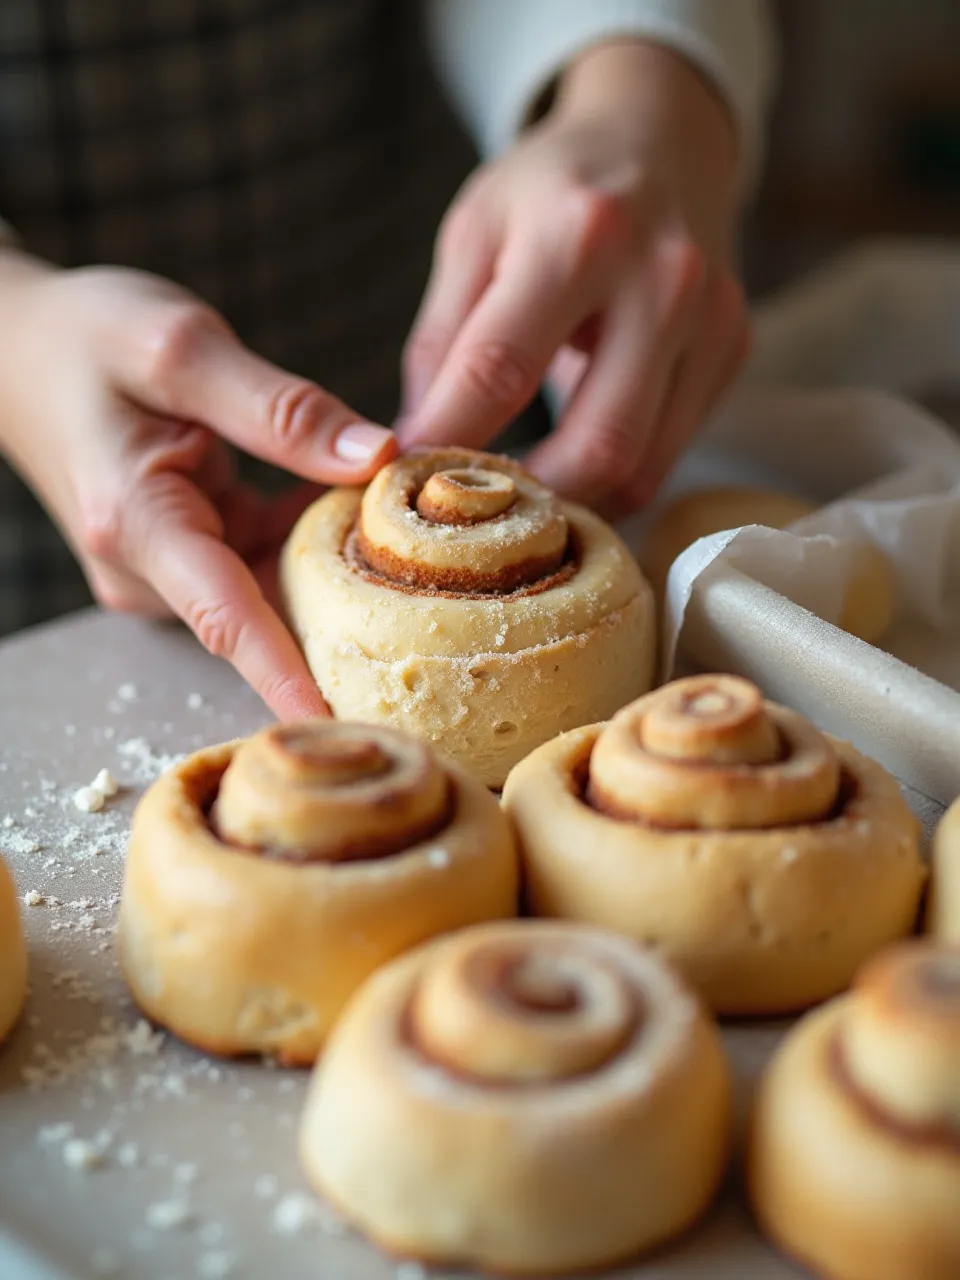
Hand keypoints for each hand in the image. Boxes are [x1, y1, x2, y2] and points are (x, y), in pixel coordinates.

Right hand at [0, 254, 396, 718]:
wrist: (17, 348)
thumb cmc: (86, 337)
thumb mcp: (182, 348)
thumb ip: (281, 410)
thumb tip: (379, 457)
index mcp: (138, 522)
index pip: (228, 620)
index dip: (291, 678)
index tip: (346, 728)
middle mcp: (149, 569)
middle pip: (261, 621)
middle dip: (345, 629)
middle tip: (439, 626)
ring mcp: (166, 570)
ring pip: (270, 595)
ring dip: (336, 579)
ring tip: (416, 556)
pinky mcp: (185, 556)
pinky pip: (263, 567)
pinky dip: (309, 547)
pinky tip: (359, 516)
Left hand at [401, 40, 749, 517]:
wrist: (659, 139)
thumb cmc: (549, 191)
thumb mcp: (473, 236)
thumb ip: (440, 344)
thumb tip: (415, 451)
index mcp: (578, 235)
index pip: (498, 372)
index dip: (447, 443)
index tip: (408, 485)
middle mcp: (662, 278)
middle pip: (598, 445)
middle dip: (527, 501)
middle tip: (475, 519)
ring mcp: (712, 319)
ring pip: (644, 467)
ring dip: (574, 502)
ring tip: (520, 501)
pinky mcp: (734, 349)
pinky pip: (669, 452)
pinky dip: (614, 477)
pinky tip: (572, 466)